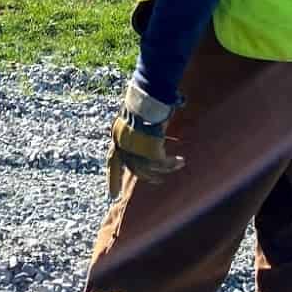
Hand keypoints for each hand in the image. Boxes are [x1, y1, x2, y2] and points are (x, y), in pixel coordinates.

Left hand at [105, 81, 183, 198]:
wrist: (147, 97)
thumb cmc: (143, 100)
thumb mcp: (134, 115)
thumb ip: (137, 127)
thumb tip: (148, 129)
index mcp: (117, 137)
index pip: (112, 161)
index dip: (112, 178)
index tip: (112, 194)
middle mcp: (123, 146)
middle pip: (134, 169)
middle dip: (146, 177)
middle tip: (157, 182)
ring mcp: (135, 150)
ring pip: (150, 168)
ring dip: (165, 168)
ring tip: (178, 164)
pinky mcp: (149, 152)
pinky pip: (162, 163)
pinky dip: (171, 163)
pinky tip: (180, 161)